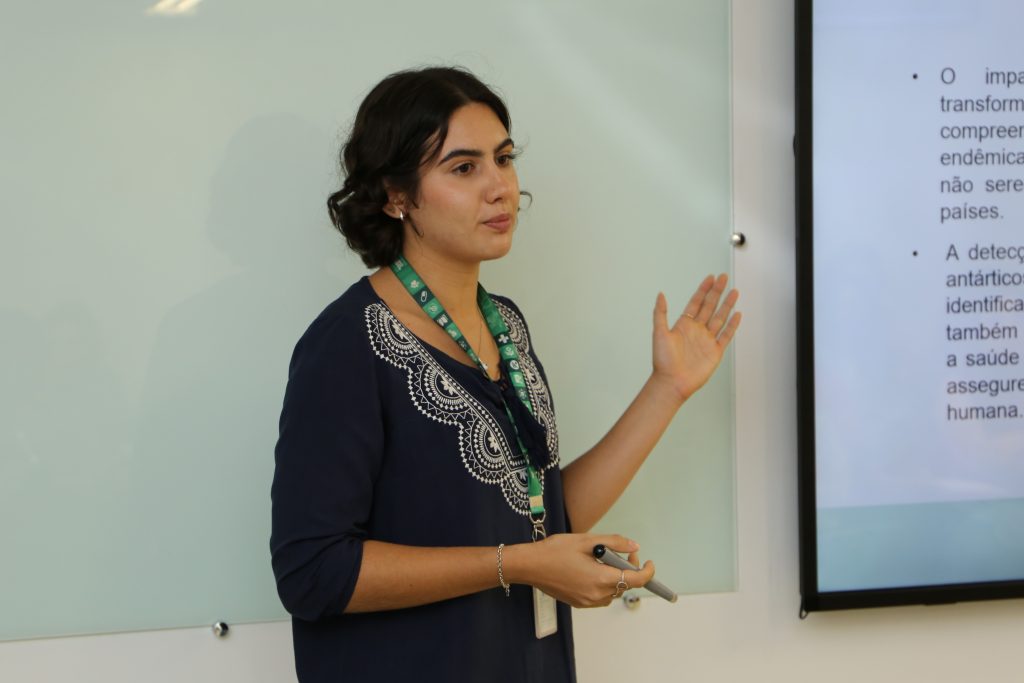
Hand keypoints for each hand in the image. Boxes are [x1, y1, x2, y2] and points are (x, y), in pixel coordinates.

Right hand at [509, 533, 654, 607]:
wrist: (529, 566)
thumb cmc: (555, 551)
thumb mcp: (587, 540)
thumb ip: (614, 543)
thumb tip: (633, 546)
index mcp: (601, 578)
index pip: (636, 580)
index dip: (647, 571)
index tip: (647, 561)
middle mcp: (596, 594)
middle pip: (624, 586)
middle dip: (628, 570)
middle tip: (622, 553)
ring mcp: (586, 601)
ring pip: (612, 592)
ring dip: (614, 578)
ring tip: (603, 561)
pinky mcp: (578, 603)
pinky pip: (599, 596)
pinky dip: (602, 585)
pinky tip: (591, 570)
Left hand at [652, 274, 740, 402]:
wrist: (672, 382)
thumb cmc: (663, 360)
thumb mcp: (659, 333)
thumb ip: (660, 313)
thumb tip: (660, 294)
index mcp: (684, 324)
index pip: (696, 302)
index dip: (703, 290)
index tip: (711, 278)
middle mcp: (697, 330)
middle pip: (710, 306)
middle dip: (717, 292)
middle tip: (724, 277)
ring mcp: (707, 340)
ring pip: (720, 318)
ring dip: (727, 305)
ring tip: (734, 291)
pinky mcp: (715, 352)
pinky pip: (726, 335)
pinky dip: (732, 325)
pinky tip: (737, 314)